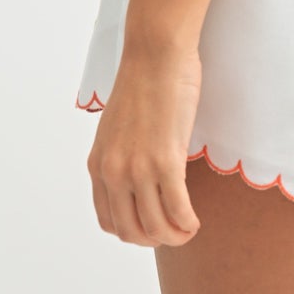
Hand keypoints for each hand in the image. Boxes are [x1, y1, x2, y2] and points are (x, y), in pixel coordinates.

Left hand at [86, 41, 203, 246]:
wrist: (155, 53)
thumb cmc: (144, 82)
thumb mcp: (118, 128)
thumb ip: (122, 156)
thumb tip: (139, 181)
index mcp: (98, 164)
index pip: (108, 221)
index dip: (133, 232)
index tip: (153, 226)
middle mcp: (113, 171)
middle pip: (131, 232)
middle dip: (154, 240)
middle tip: (174, 231)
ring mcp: (138, 168)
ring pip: (155, 228)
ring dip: (175, 237)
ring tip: (188, 228)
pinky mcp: (165, 160)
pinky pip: (177, 210)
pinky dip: (187, 224)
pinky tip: (195, 221)